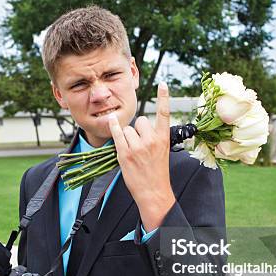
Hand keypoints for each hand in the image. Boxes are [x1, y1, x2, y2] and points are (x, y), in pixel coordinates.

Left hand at [108, 82, 174, 231]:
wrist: (154, 192)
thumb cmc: (157, 172)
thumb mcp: (162, 152)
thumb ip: (154, 137)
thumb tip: (140, 126)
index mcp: (164, 138)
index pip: (164, 113)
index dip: (164, 97)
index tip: (162, 84)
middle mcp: (152, 140)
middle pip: (140, 121)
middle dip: (137, 129)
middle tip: (140, 145)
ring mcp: (138, 146)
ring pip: (128, 129)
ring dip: (127, 137)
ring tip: (133, 152)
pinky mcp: (126, 153)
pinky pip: (117, 134)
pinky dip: (113, 127)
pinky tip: (110, 119)